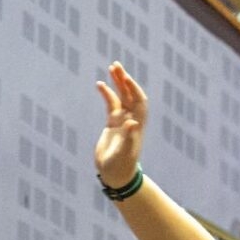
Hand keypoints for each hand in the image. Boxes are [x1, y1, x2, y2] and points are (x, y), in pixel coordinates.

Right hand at [94, 62, 147, 189]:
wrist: (115, 175)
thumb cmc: (121, 166)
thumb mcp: (124, 153)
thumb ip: (128, 137)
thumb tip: (132, 122)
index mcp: (136, 124)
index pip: (139, 101)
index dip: (134, 89)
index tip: (126, 78)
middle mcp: (130, 119)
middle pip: (130, 94)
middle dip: (124, 80)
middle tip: (116, 65)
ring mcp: (121, 120)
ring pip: (121, 96)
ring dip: (117, 82)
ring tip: (112, 67)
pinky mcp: (112, 124)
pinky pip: (111, 104)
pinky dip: (107, 94)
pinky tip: (100, 85)